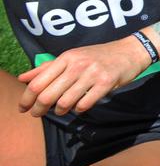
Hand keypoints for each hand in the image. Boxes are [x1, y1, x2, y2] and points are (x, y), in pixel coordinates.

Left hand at [18, 35, 152, 116]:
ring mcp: (92, 74)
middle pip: (47, 95)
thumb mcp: (72, 57)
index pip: (37, 83)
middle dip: (39, 110)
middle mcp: (77, 64)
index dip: (26, 99)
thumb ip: (46, 68)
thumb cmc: (98, 55)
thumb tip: (22, 79)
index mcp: (66, 57)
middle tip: (38, 114)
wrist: (131, 50)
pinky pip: (84, 104)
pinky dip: (78, 109)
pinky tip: (80, 106)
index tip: (23, 108)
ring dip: (60, 111)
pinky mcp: (106, 83)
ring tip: (61, 110)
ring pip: (64, 103)